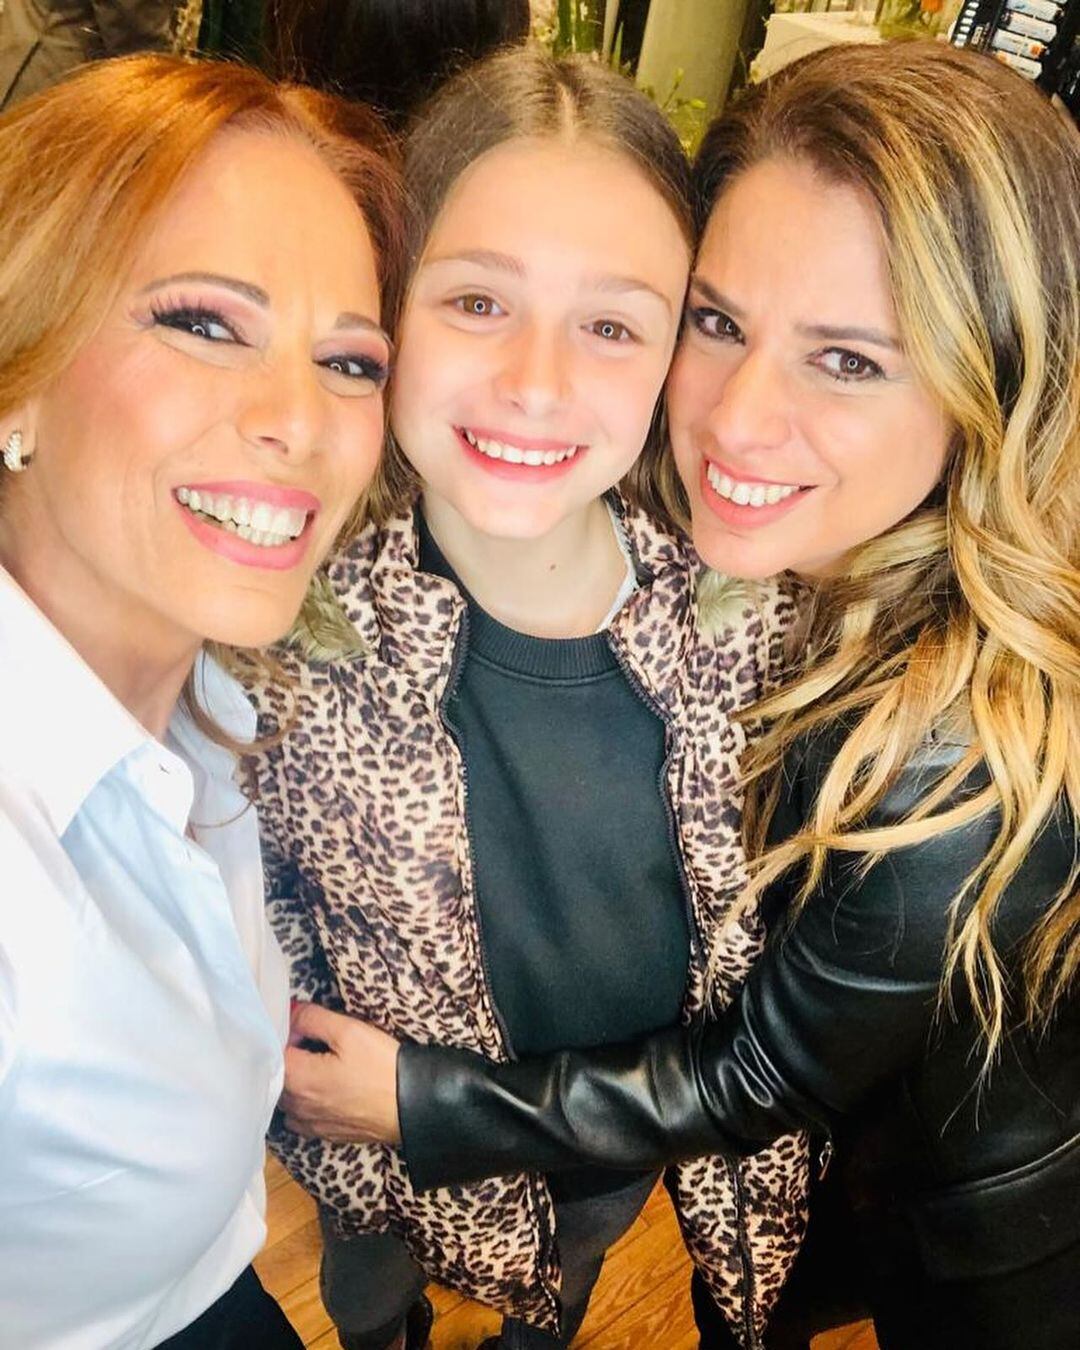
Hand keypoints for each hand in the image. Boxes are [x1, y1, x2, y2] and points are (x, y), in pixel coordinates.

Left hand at [281, 1002, 402, 1145]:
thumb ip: (313, 1019)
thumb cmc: (381, 1066)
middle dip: (290, 1056)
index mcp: (297, 1078)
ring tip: (318, 1065)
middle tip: (313, 1040)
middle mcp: (296, 1105)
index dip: (285, 1032)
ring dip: (295, 1081)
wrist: (412, 1106)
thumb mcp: (349, 1031)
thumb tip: (290, 1011)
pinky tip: (324, 1091)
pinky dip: (304, 1103)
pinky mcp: (325, 1134)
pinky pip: (301, 1118)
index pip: (274, 1049)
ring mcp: (310, 1124)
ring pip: (287, 1098)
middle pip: (278, 1075)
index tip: (303, 1024)